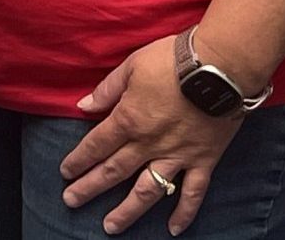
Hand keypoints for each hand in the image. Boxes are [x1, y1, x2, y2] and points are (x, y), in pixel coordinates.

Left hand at [60, 35, 243, 235]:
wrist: (220, 68)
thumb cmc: (172, 61)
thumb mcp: (131, 67)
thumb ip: (107, 90)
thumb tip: (83, 106)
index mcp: (128, 119)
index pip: (96, 145)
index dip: (78, 160)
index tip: (65, 173)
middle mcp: (149, 144)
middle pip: (113, 171)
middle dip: (89, 188)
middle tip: (71, 202)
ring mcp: (177, 156)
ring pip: (147, 191)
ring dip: (127, 211)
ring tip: (110, 227)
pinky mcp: (204, 161)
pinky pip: (192, 193)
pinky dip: (183, 213)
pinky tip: (172, 229)